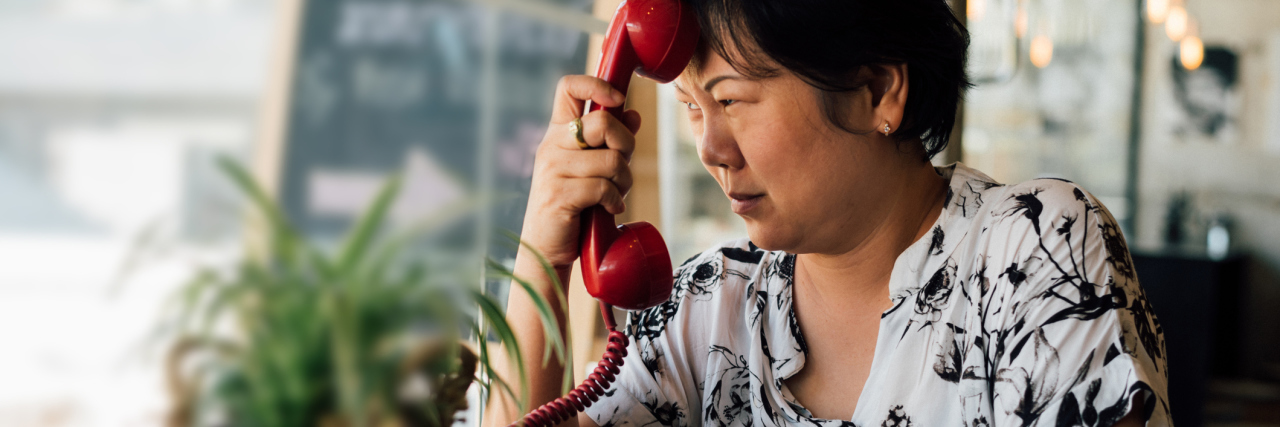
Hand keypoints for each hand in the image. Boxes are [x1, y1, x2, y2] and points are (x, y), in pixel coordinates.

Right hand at [520, 75, 642, 274]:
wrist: (547, 247)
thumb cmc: (573, 206)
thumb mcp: (592, 168)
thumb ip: (610, 142)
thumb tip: (633, 114)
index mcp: (557, 133)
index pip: (569, 87)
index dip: (597, 84)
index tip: (618, 100)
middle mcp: (551, 145)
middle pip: (603, 122)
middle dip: (626, 145)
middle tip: (622, 167)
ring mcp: (553, 168)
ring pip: (610, 159)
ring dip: (623, 181)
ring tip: (614, 195)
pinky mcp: (559, 194)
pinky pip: (603, 186)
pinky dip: (615, 200)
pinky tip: (609, 208)